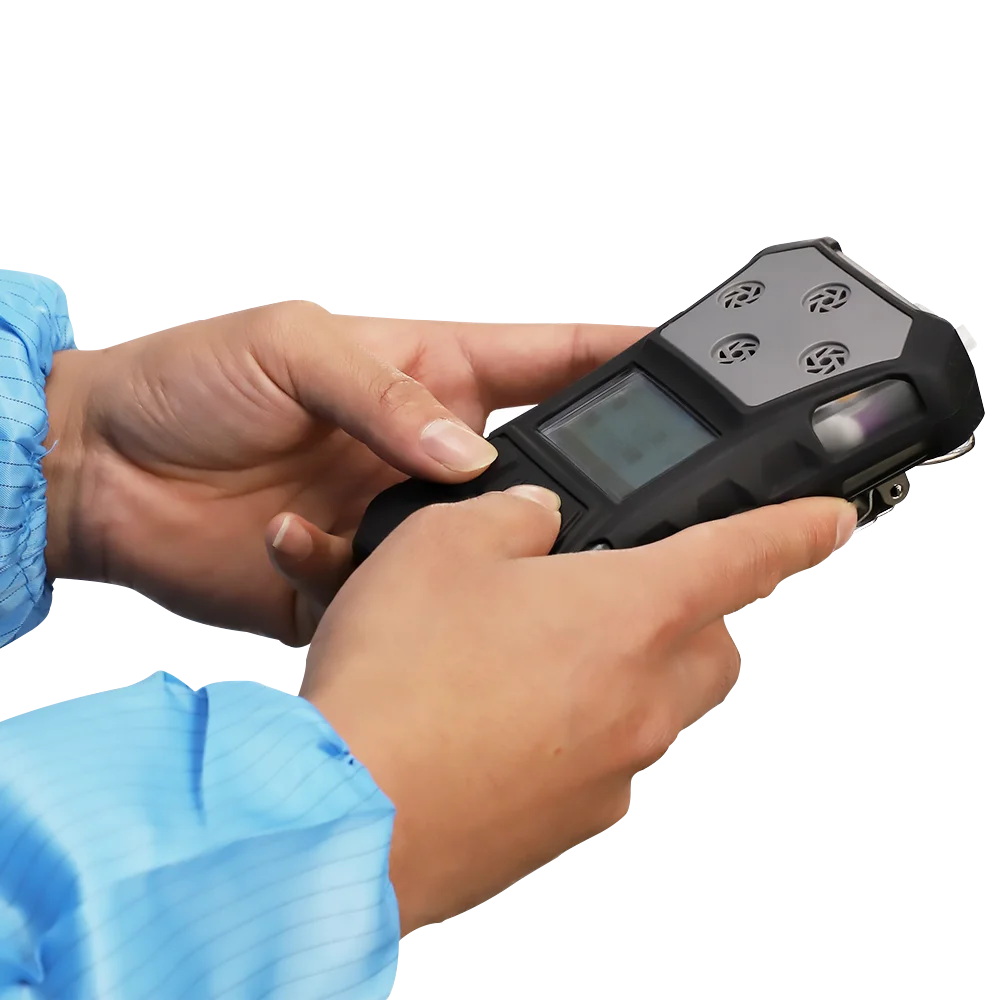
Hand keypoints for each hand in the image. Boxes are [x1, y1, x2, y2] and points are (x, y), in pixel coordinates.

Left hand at [41, 301, 642, 644]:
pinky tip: (295, 545)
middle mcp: (425, 449)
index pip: (551, 358)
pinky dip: (354, 586)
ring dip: (455, 554)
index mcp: (429, 374)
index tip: (685, 367)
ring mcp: (396, 517)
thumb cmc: (186, 381)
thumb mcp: (288, 346)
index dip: (621, 358)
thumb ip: (381, 394)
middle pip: (532, 468)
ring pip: (474, 549)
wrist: (103, 474)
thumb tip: (461, 448)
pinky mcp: (358, 578)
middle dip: (558, 487)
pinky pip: (393, 599)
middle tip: (557, 504)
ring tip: (406, 535)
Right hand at [303, 486, 856, 934]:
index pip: (751, 554)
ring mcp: (610, 769)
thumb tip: (536, 517)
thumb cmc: (398, 686)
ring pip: (657, 705)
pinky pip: (601, 758)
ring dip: (620, 671)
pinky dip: (574, 729)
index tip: (829, 520)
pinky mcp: (569, 819)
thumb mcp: (443, 542)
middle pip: (711, 643)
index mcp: (632, 614)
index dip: (799, 527)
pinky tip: (498, 714)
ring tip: (530, 652)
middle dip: (683, 611)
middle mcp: (641, 698)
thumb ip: (512, 515)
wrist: (348, 812)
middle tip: (612, 591)